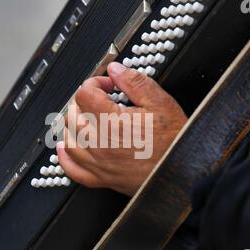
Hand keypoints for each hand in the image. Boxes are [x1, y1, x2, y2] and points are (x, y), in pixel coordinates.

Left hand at [57, 62, 187, 195]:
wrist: (184, 172)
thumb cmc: (175, 142)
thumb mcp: (160, 103)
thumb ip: (135, 83)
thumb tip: (115, 70)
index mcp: (113, 123)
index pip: (85, 94)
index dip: (95, 83)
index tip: (107, 85)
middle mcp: (100, 145)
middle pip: (73, 116)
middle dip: (83, 102)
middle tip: (100, 98)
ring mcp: (99, 164)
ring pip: (69, 140)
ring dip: (73, 125)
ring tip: (85, 118)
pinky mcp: (102, 179)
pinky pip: (73, 170)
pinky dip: (66, 158)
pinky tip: (66, 148)